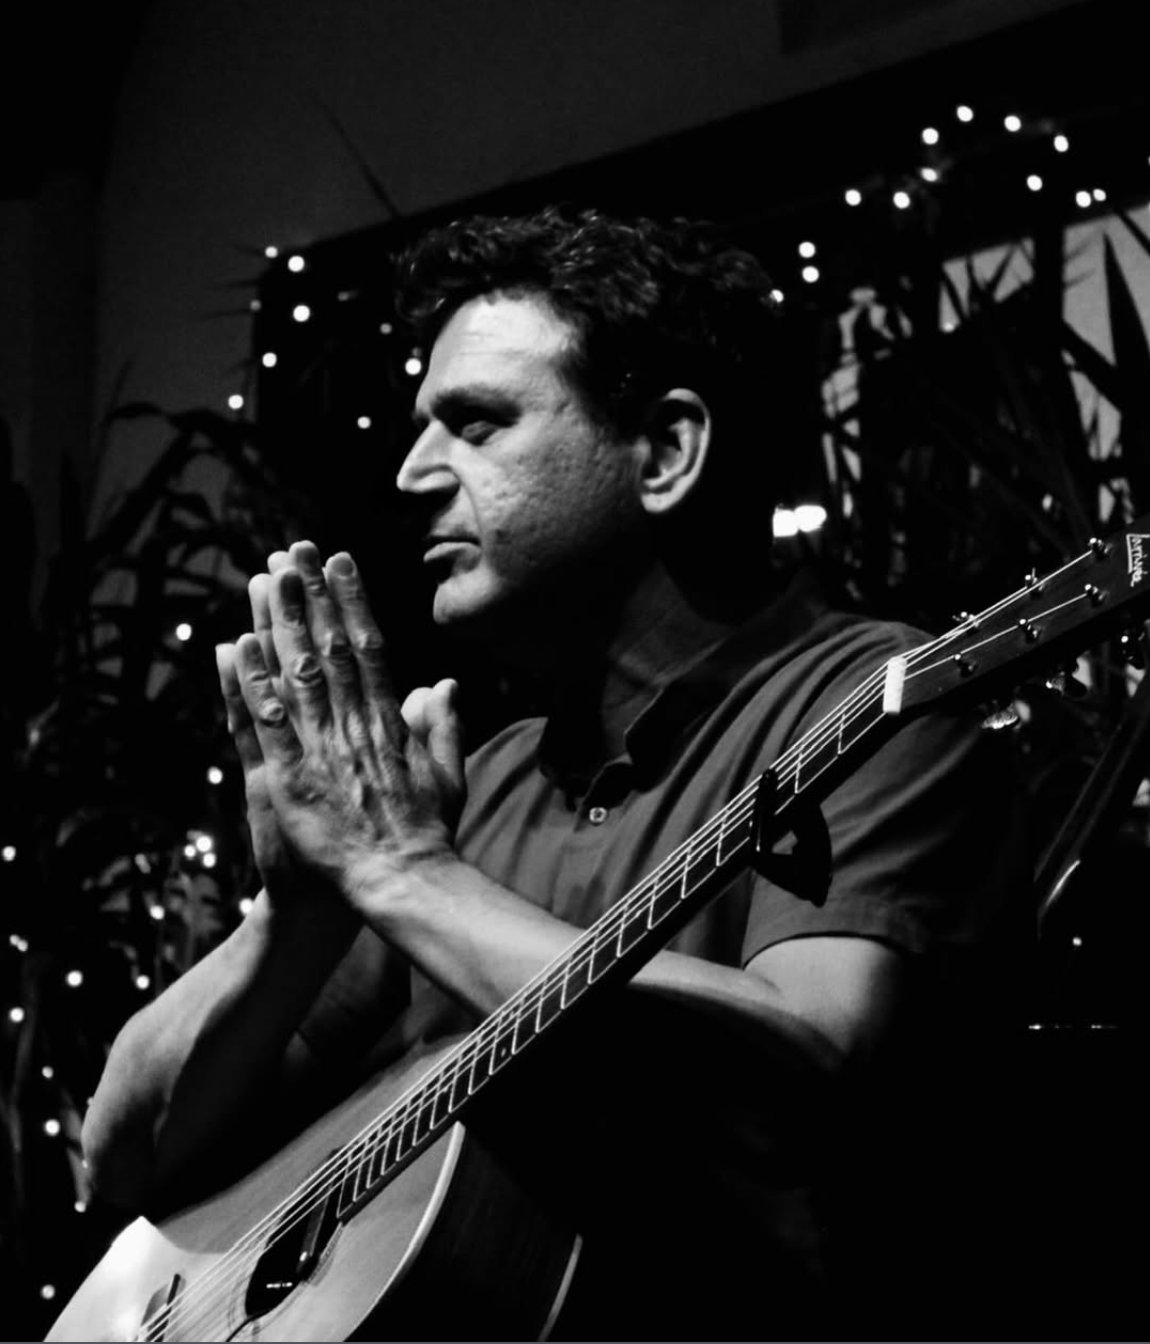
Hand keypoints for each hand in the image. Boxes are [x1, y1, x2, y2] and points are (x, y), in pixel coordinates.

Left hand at [224, 542, 465, 905]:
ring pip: (295, 673)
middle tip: (294, 550)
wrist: (402, 881)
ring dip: (280, 623)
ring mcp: (321, 749)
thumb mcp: (450, 773)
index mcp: (390, 722)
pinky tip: (235, 645)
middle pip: (328, 648)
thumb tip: (447, 683)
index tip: (340, 562)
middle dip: (311, 596)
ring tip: (267, 578)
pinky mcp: (290, 778)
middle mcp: (354, 725)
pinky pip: (265, 722)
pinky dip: (249, 683)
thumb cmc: (428, 833)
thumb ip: (445, 726)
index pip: (368, 648)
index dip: (351, 601)